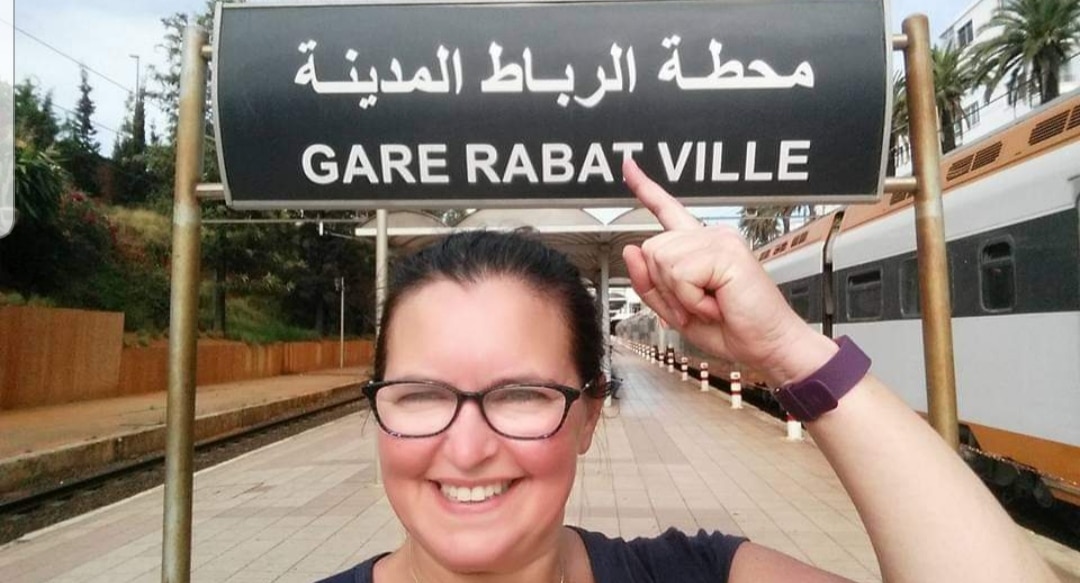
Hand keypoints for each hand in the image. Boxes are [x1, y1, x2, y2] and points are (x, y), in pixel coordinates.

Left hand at [621, 159, 835, 385]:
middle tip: (698, 305)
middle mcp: (709, 236)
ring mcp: (719, 240)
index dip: (645, 188)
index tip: (628, 164)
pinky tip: (716, 303)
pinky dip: (691, 299)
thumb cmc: (730, 328)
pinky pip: (680, 274)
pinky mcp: (726, 252)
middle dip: (664, 288)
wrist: (767, 345)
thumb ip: (650, 284)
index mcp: (698, 246)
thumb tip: (630, 249)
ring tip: (709, 304)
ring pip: (662, 261)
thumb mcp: (676, 310)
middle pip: (651, 249)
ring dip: (679, 296)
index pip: (667, 210)